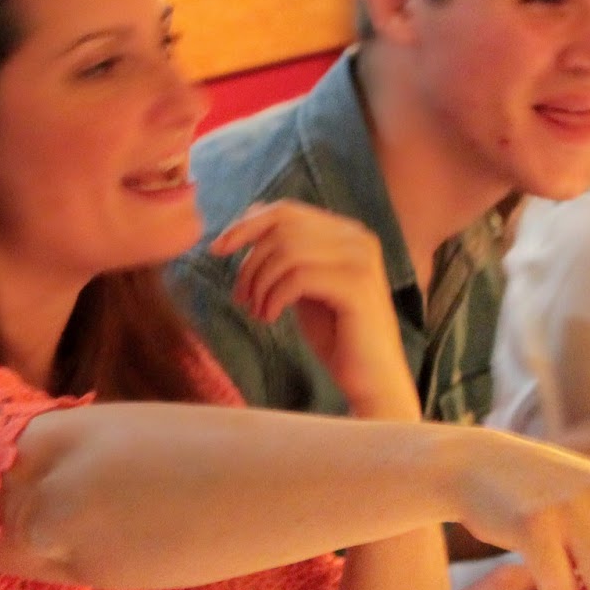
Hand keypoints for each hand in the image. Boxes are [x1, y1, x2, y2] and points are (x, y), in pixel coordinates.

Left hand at [211, 202, 416, 417]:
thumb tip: (247, 226)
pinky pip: (297, 277)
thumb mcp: (304, 287)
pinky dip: (273, 297)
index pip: (286, 211)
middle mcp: (357, 238)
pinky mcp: (356, 286)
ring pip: (286, 251)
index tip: (217, 249)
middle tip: (240, 297)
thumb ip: (287, 256)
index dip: (246, 225)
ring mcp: (360, 260)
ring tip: (257, 311)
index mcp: (346, 232)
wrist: (371, 378)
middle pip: (282, 227)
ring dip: (260, 283)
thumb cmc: (336, 336)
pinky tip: (270, 317)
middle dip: (250, 261)